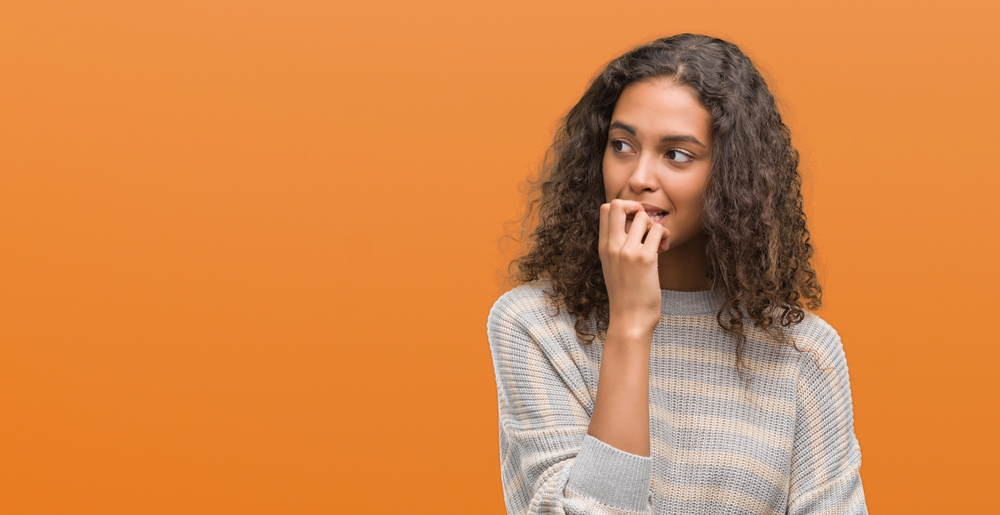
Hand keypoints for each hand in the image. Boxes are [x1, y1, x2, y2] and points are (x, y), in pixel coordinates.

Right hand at [598, 199, 670, 333]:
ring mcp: (627, 251)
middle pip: (618, 204)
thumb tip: (634, 228)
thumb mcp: (613, 268)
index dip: (623, 209)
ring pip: (643, 216)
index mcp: (603, 247)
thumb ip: (617, 248)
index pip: (606, 209)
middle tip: (646, 224)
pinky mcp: (645, 258)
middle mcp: (612, 246)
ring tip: (658, 242)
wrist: (629, 319)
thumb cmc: (625, 296)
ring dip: (655, 225)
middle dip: (636, 206)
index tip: (635, 224)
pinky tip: (664, 249)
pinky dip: (665, 235)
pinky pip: (658, 230)